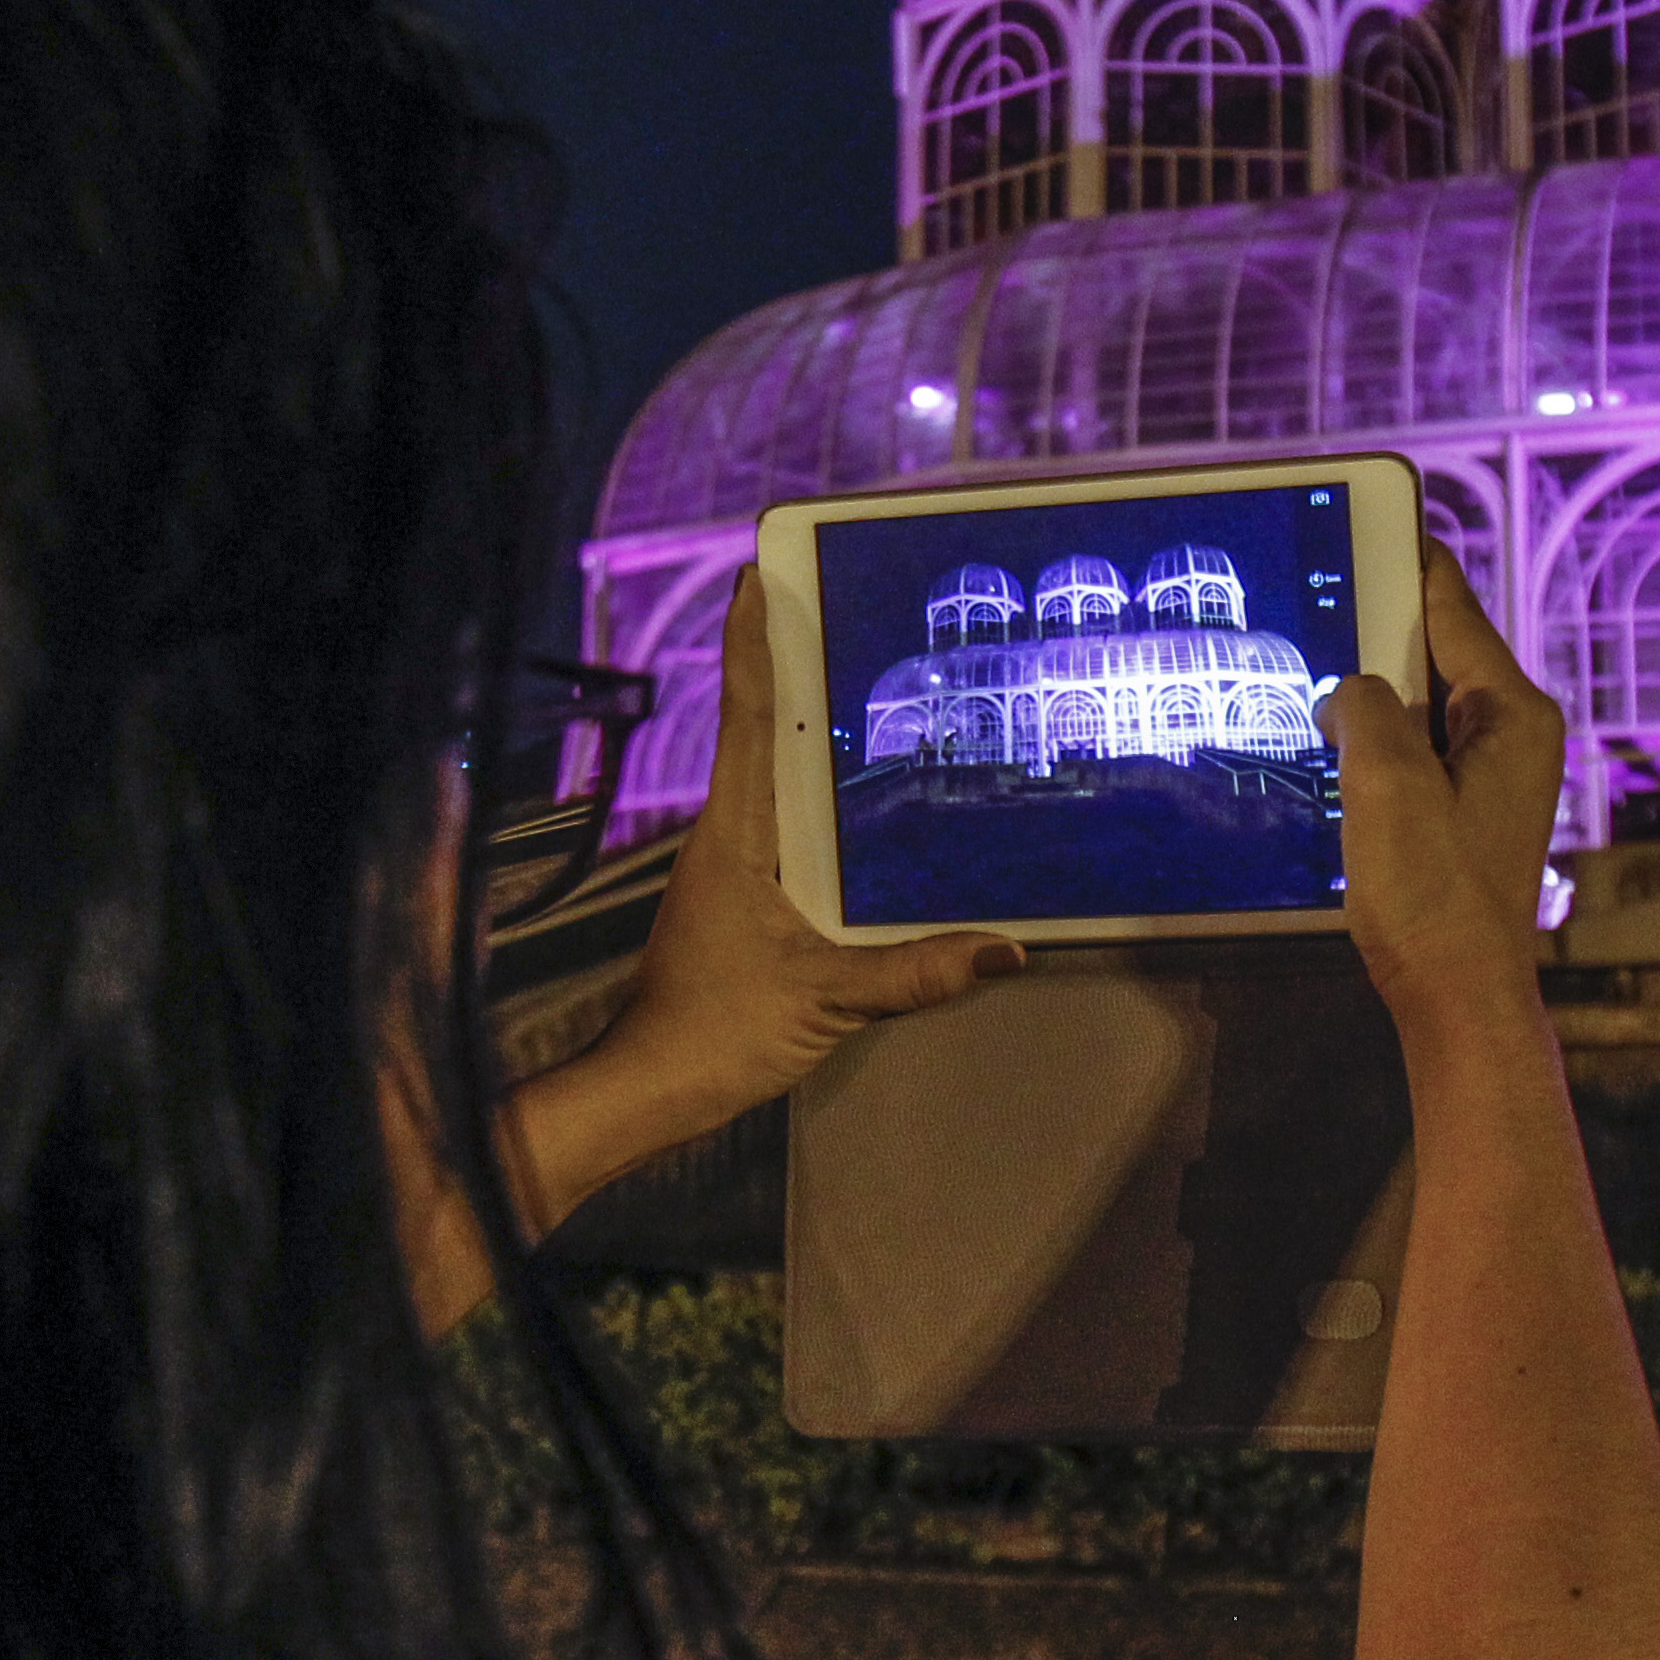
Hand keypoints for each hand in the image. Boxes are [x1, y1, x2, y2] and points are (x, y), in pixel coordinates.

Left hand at [509, 564, 1018, 1222]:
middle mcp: (727, 833)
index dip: (752, 643)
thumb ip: (915, 974)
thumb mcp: (825, 999)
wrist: (650, 1085)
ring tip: (857, 672)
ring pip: (769, 772)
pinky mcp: (740, 895)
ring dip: (799, 720)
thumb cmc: (717, 1029)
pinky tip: (858, 789)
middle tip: (833, 599)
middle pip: (756, 726)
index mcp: (736, 833)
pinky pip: (783, 819)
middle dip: (784, 661)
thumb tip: (1009, 948)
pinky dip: (812, 785)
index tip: (759, 575)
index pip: (746, 716)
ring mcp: (729, 864)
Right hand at [1324, 542, 1564, 1021]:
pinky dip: (1377, 736)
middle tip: (1315, 589)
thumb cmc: (1434, 893)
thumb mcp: (1386, 782)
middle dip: (1379, 626)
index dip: (1408, 560)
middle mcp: (1514, 735)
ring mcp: (1492, 776)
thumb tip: (1350, 693)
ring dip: (1372, 688)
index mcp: (1514, 713)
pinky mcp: (1464, 812)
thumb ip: (1365, 709)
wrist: (1457, 995)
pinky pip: (1417, 748)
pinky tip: (1331, 738)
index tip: (1371, 517)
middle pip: (1438, 651)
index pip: (1455, 608)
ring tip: (1311, 658)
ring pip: (1423, 702)